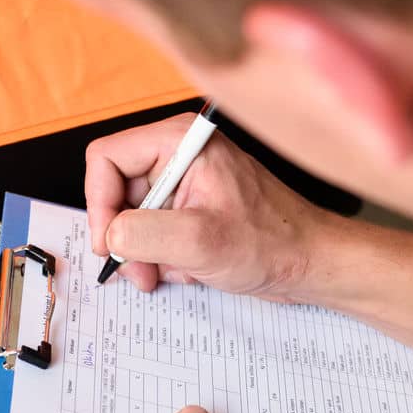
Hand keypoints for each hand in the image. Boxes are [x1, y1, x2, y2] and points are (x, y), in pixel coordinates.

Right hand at [86, 114, 334, 297]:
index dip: (100, 204)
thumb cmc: (274, 243)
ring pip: (132, 216)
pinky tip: (190, 268)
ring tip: (172, 272)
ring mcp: (185, 180)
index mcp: (180, 141)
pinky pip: (153, 230)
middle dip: (125, 237)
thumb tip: (110, 235)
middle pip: (116, 190)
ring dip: (144, 253)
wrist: (312, 263)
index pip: (106, 158)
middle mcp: (179, 153)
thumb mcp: (200, 241)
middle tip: (140, 272)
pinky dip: (163, 256)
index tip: (110, 244)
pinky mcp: (192, 205)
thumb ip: (143, 233)